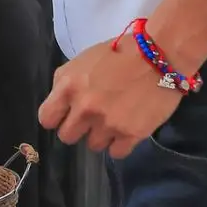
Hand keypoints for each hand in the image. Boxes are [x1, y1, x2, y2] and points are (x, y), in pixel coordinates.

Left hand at [38, 33, 186, 156]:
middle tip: (92, 118)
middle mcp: (84, 109)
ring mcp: (107, 124)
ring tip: (115, 119)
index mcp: (69, 87)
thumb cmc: (119, 53)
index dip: (56, 118)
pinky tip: (127, 129)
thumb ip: (65, 83)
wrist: (160, 54)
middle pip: (67, 137)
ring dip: (102, 135)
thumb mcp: (82, 61)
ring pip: (93, 145)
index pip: (47, 119)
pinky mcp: (131, 134)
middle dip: (78, 128)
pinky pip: (116, 153)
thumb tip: (59, 105)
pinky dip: (120, 144)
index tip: (66, 115)